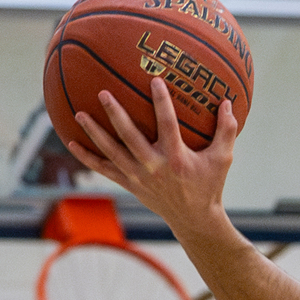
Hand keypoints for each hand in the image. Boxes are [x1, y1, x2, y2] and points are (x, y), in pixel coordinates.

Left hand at [66, 79, 236, 237]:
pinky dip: (87, 157)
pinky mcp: (129, 184)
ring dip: (94, 133)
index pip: (167, 125)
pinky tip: (71, 142)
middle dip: (116, 114)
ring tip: (79, 113)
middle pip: (130, 137)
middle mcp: (153, 167)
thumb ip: (227, 130)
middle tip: (103, 93)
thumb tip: (228, 101)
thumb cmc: (209, 185)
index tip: (154, 79)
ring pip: (112, 152)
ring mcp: (138, 177)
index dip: (161, 102)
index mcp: (176, 159)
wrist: (193, 220)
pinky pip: (104, 169)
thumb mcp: (223, 159)